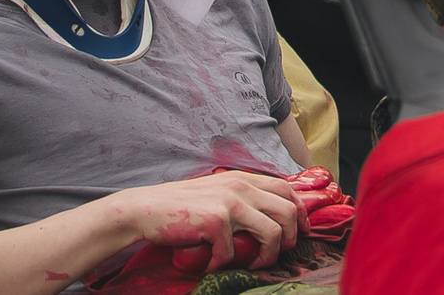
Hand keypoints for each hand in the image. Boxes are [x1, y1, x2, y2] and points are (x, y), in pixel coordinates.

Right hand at [121, 169, 300, 272]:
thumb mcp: (216, 193)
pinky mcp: (216, 221)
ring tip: (250, 264)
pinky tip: (209, 263)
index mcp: (243, 179)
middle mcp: (241, 186)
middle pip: (289, 211)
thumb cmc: (180, 207)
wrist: (144, 210)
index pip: (287, 191)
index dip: (299, 214)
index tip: (299, 233)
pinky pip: (233, 252)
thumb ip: (241, 199)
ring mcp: (230, 203)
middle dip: (289, 238)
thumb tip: (266, 217)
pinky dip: (222, 264)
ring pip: (273, 233)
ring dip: (266, 256)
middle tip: (274, 254)